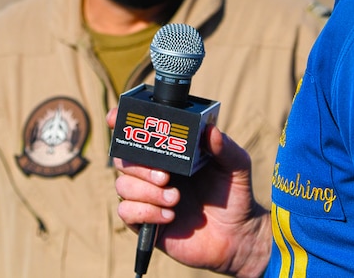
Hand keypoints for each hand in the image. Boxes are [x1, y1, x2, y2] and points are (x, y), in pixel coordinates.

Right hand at [107, 108, 272, 277]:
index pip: (138, 135)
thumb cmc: (234, 196)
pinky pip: (127, 212)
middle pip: (123, 160)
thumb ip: (225, 147)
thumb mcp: (236, 166)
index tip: (115, 118)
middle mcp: (154, 172)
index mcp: (170, 153)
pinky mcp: (145, 223)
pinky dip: (146, 212)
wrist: (237, 235)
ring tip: (175, 199)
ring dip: (147, 192)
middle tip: (165, 176)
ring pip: (123, 186)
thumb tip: (210, 130)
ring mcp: (148, 197)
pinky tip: (170, 216)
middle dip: (140, 166)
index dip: (121, 125)